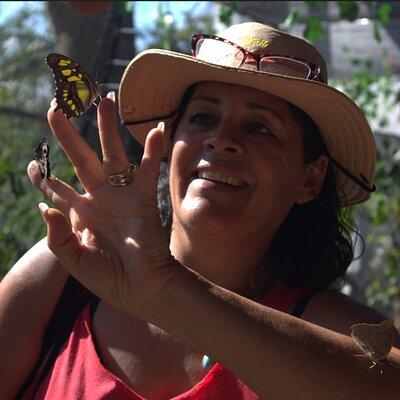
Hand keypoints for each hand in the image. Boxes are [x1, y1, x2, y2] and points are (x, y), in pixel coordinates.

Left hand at [27, 96, 176, 317]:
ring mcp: (122, 196)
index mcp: (81, 213)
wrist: (141, 289)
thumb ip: (57, 237)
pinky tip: (156, 130)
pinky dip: (152, 153)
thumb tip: (43, 205)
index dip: (43, 175)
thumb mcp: (74, 261)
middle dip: (68, 135)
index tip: (32, 162)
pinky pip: (147, 172)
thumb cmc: (108, 278)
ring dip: (109, 129)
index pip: (57, 187)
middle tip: (55, 107)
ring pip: (113, 156)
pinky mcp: (143, 200)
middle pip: (81, 159)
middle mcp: (100, 198)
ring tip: (106, 100)